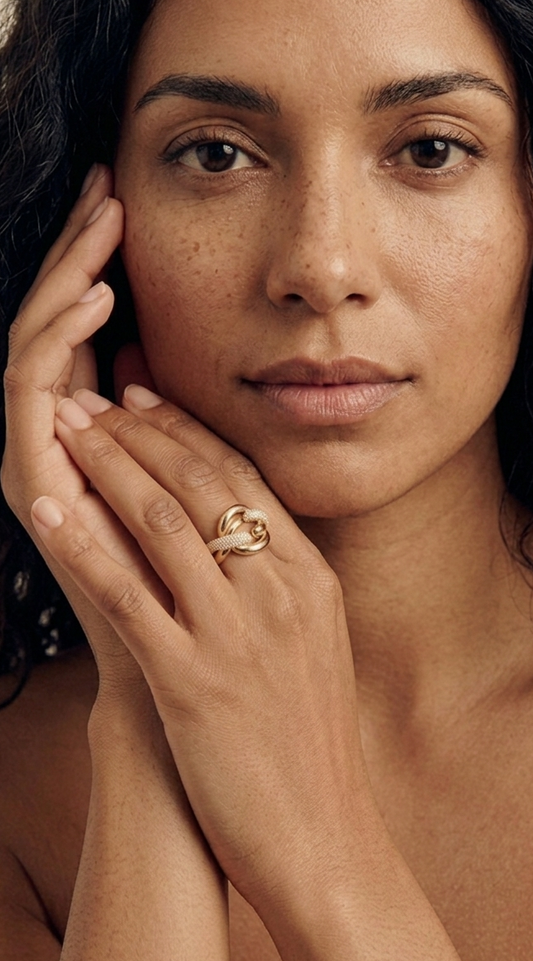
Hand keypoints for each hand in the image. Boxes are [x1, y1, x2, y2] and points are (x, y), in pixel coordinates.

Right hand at [1, 167, 171, 697]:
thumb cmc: (205, 590)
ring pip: (34, 347)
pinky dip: (58, 342)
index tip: (126, 195)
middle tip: (104, 184)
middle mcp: (56, 440)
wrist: (180, 688)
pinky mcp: (31, 487)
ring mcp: (37, 461)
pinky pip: (31, 397)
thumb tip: (197, 348)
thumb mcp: (207, 480)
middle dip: (75, 250)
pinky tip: (98, 298)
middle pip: (53, 325)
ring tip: (100, 225)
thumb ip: (191, 418)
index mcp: (95, 431)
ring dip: (64, 280)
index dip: (96, 259)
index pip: (82, 326)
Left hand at [28, 383, 367, 929]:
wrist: (323, 834)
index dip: (186, 430)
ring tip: (70, 431)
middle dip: (139, 431)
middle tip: (95, 398)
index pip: (240, 478)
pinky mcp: (193, 681)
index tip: (145, 399)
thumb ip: (282, 580)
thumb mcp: (316, 641)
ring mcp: (237, 633)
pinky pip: (127, 594)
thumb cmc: (310, 743)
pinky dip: (84, 546)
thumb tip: (239, 528)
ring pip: (163, 521)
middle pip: (201, 483)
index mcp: (308, 578)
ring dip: (108, 466)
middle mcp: (278, 591)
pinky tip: (53, 514)